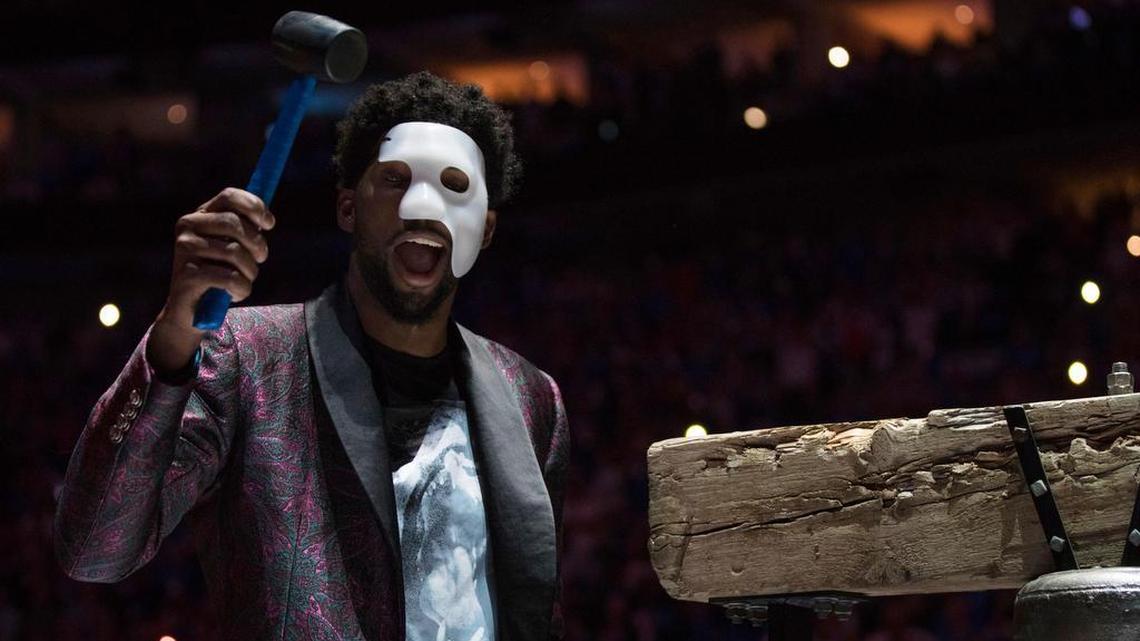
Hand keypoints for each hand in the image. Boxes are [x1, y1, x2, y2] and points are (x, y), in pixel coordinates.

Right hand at [147, 188, 275, 375]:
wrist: (191, 312)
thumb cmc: (217, 275)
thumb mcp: (230, 248)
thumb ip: (243, 230)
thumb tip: (266, 219)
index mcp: (199, 216)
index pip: (229, 197)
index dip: (254, 206)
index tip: (269, 223)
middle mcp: (187, 227)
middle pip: (234, 224)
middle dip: (257, 244)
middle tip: (261, 258)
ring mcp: (184, 250)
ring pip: (235, 252)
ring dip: (250, 271)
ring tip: (245, 280)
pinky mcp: (187, 275)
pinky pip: (229, 277)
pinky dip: (241, 288)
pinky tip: (234, 293)